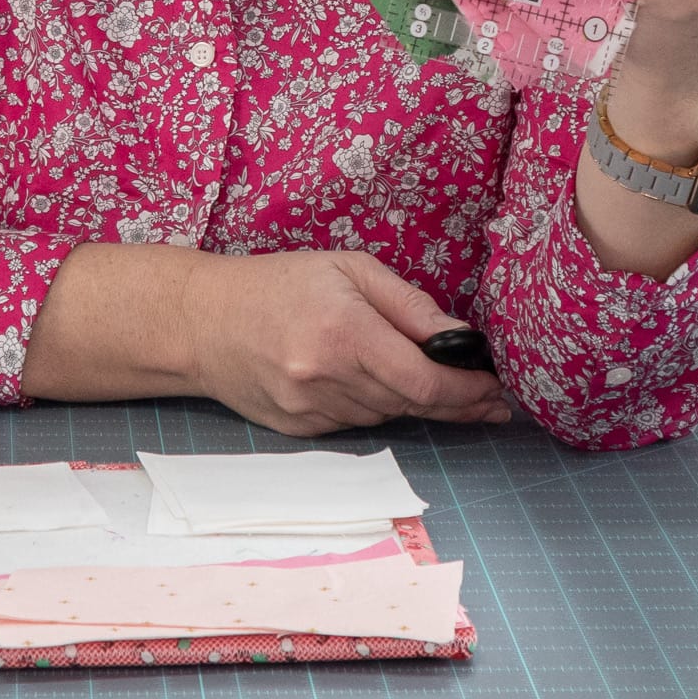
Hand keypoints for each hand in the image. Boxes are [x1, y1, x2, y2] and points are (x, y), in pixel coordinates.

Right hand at [186, 250, 510, 437]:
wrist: (202, 321)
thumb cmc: (278, 283)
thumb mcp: (348, 269)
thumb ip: (407, 305)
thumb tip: (460, 337)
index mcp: (344, 334)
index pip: (424, 382)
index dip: (467, 391)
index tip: (495, 390)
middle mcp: (327, 381)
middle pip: (411, 404)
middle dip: (454, 401)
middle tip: (489, 398)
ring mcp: (311, 412)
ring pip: (386, 416)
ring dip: (415, 402)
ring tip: (438, 385)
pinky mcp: (300, 430)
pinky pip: (357, 423)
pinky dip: (376, 406)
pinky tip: (376, 383)